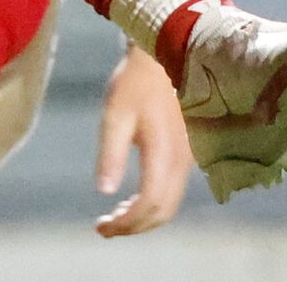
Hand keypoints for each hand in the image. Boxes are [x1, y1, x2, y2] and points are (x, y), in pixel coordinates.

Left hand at [93, 46, 191, 236]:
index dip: (126, 224)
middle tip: (104, 229)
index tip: (100, 228)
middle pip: (162, 212)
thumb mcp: (115, 115)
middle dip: (134, 228)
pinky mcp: (185, 154)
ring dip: (143, 219)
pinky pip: (172, 192)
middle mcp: (181, 163)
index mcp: (163, 155)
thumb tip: (104, 191)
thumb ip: (111, 154)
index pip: (149, 205)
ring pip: (170, 205)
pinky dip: (153, 206)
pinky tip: (131, 200)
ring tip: (114, 218)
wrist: (160, 57)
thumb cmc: (133, 84)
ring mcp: (186, 159)